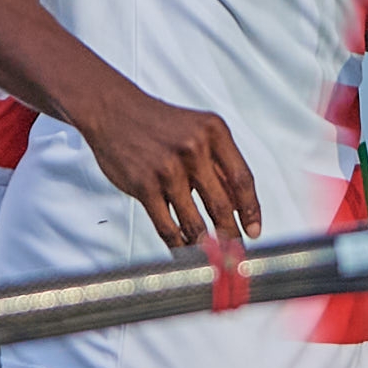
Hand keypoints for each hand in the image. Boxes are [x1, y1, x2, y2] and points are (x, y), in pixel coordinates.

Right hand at [75, 84, 259, 245]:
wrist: (114, 110)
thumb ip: (218, 164)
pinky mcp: (144, 186)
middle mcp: (194, 148)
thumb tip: (239, 206)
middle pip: (222, 205)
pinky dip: (178, 244)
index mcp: (214, 132)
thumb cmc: (158, 124)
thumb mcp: (197, 130)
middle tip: (234, 253)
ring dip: (205, 246)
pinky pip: (167, 226)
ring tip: (211, 256)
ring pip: (195, 222)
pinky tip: (183, 249)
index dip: (251, 210)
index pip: (242, 179)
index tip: (254, 231)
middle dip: (230, 235)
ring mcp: (168, 168)